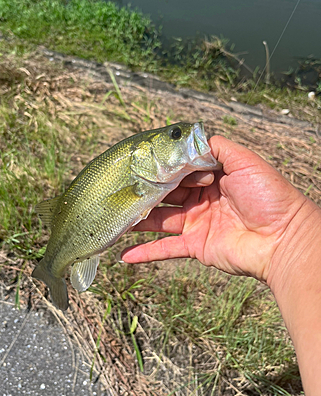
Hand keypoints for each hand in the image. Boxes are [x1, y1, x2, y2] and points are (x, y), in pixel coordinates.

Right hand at [122, 135, 311, 283]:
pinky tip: (124, 256)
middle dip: (144, 191)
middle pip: (166, 194)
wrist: (283, 238)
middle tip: (118, 189)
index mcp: (212, 177)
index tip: (138, 163)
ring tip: (113, 217)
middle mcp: (201, 199)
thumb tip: (191, 139)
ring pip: (160, 220)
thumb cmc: (268, 196)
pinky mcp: (196, 246)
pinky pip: (166, 250)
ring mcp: (197, 223)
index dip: (161, 167)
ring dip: (137, 221)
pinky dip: (146, 254)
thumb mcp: (245, 161)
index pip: (179, 170)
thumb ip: (216, 147)